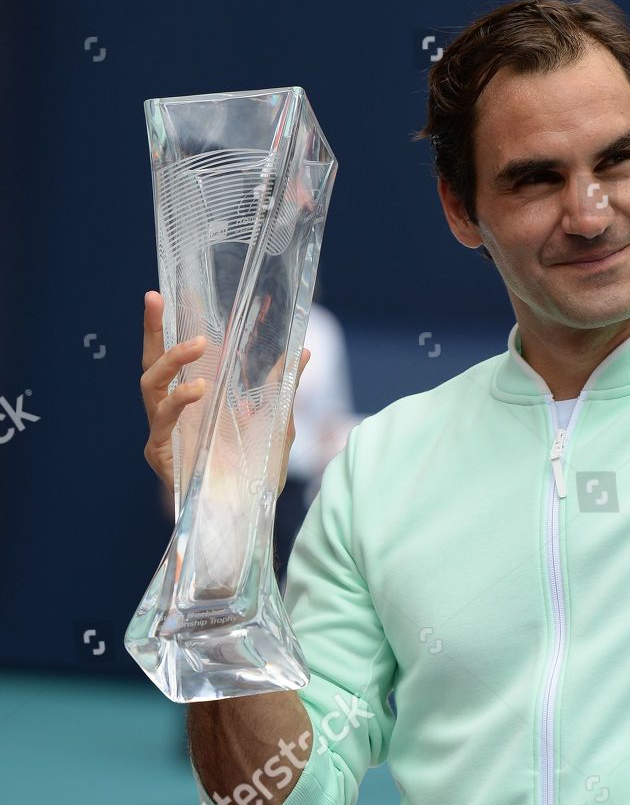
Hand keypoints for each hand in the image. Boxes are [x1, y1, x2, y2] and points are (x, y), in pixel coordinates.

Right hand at [141, 290, 309, 496]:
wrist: (247, 514)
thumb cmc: (253, 471)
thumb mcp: (277, 422)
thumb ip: (284, 386)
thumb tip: (305, 349)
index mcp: (197, 397)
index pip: (183, 355)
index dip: (177, 323)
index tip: (174, 290)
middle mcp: (175, 409)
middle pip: (152, 360)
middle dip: (151, 328)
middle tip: (156, 298)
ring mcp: (165, 429)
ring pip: (149, 383)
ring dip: (171, 360)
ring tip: (196, 344)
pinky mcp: (160, 451)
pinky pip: (163, 420)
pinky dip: (180, 402)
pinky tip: (199, 392)